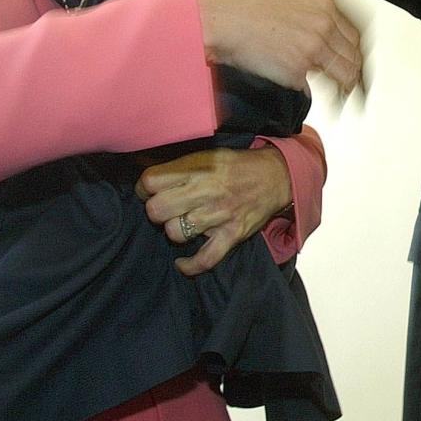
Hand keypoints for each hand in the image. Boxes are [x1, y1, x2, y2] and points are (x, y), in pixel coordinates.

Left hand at [138, 147, 291, 275]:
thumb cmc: (237, 165)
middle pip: (158, 209)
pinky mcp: (232, 234)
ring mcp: (220, 214)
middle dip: (155, 211)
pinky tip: (182, 263)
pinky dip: (190, 266)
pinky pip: (205, 259)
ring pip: (175, 233)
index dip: (144, 188)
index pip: (151, 181)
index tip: (149, 191)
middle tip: (165, 209)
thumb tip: (145, 170)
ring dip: (174, 230)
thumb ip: (179, 165)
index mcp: (198, 167)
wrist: (277, 176)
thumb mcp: (207, 154)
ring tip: (181, 224)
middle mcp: (206, 190)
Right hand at [196, 0, 364, 99]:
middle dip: (355, 74)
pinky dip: (310, 91)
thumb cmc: (242, 4)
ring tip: (343, 99)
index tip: (356, 65)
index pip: (353, 35)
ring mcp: (313, 48)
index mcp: (323, 4)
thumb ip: (309, 15)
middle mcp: (324, 25)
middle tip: (354, 88)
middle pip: (353, 56)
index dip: (355, 54)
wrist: (220, 16)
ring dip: (344, 89)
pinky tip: (311, 95)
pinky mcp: (297, 70)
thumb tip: (317, 33)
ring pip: (342, 75)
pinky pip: (310, 86)